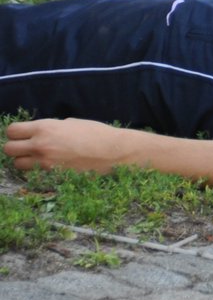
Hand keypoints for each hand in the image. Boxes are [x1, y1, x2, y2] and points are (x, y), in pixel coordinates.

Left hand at [3, 119, 136, 173]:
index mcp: (45, 128)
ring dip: (24, 161)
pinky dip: (37, 171)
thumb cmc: (97, 134)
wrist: (114, 153)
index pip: (12, 131)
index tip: (23, 134)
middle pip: (8, 149)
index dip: (16, 132)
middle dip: (16, 147)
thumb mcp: (72, 123)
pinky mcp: (53, 176)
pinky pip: (33, 174)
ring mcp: (46, 163)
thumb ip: (52, 127)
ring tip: (38, 158)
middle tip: (27, 147)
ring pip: (17, 164)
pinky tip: (50, 166)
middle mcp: (41, 145)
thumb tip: (41, 132)